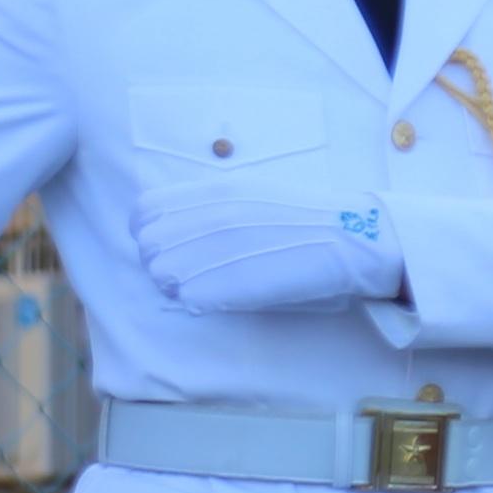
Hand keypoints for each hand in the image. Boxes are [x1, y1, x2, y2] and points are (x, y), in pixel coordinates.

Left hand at [132, 178, 401, 311]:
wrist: (350, 237)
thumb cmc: (304, 219)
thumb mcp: (251, 192)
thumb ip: (209, 205)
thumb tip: (175, 224)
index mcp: (213, 190)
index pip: (143, 212)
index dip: (150, 234)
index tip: (171, 248)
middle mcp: (210, 214)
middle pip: (147, 247)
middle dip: (160, 264)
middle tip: (189, 275)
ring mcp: (221, 247)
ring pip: (160, 274)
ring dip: (175, 286)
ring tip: (206, 288)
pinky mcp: (233, 280)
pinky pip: (187, 298)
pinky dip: (197, 302)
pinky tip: (220, 299)